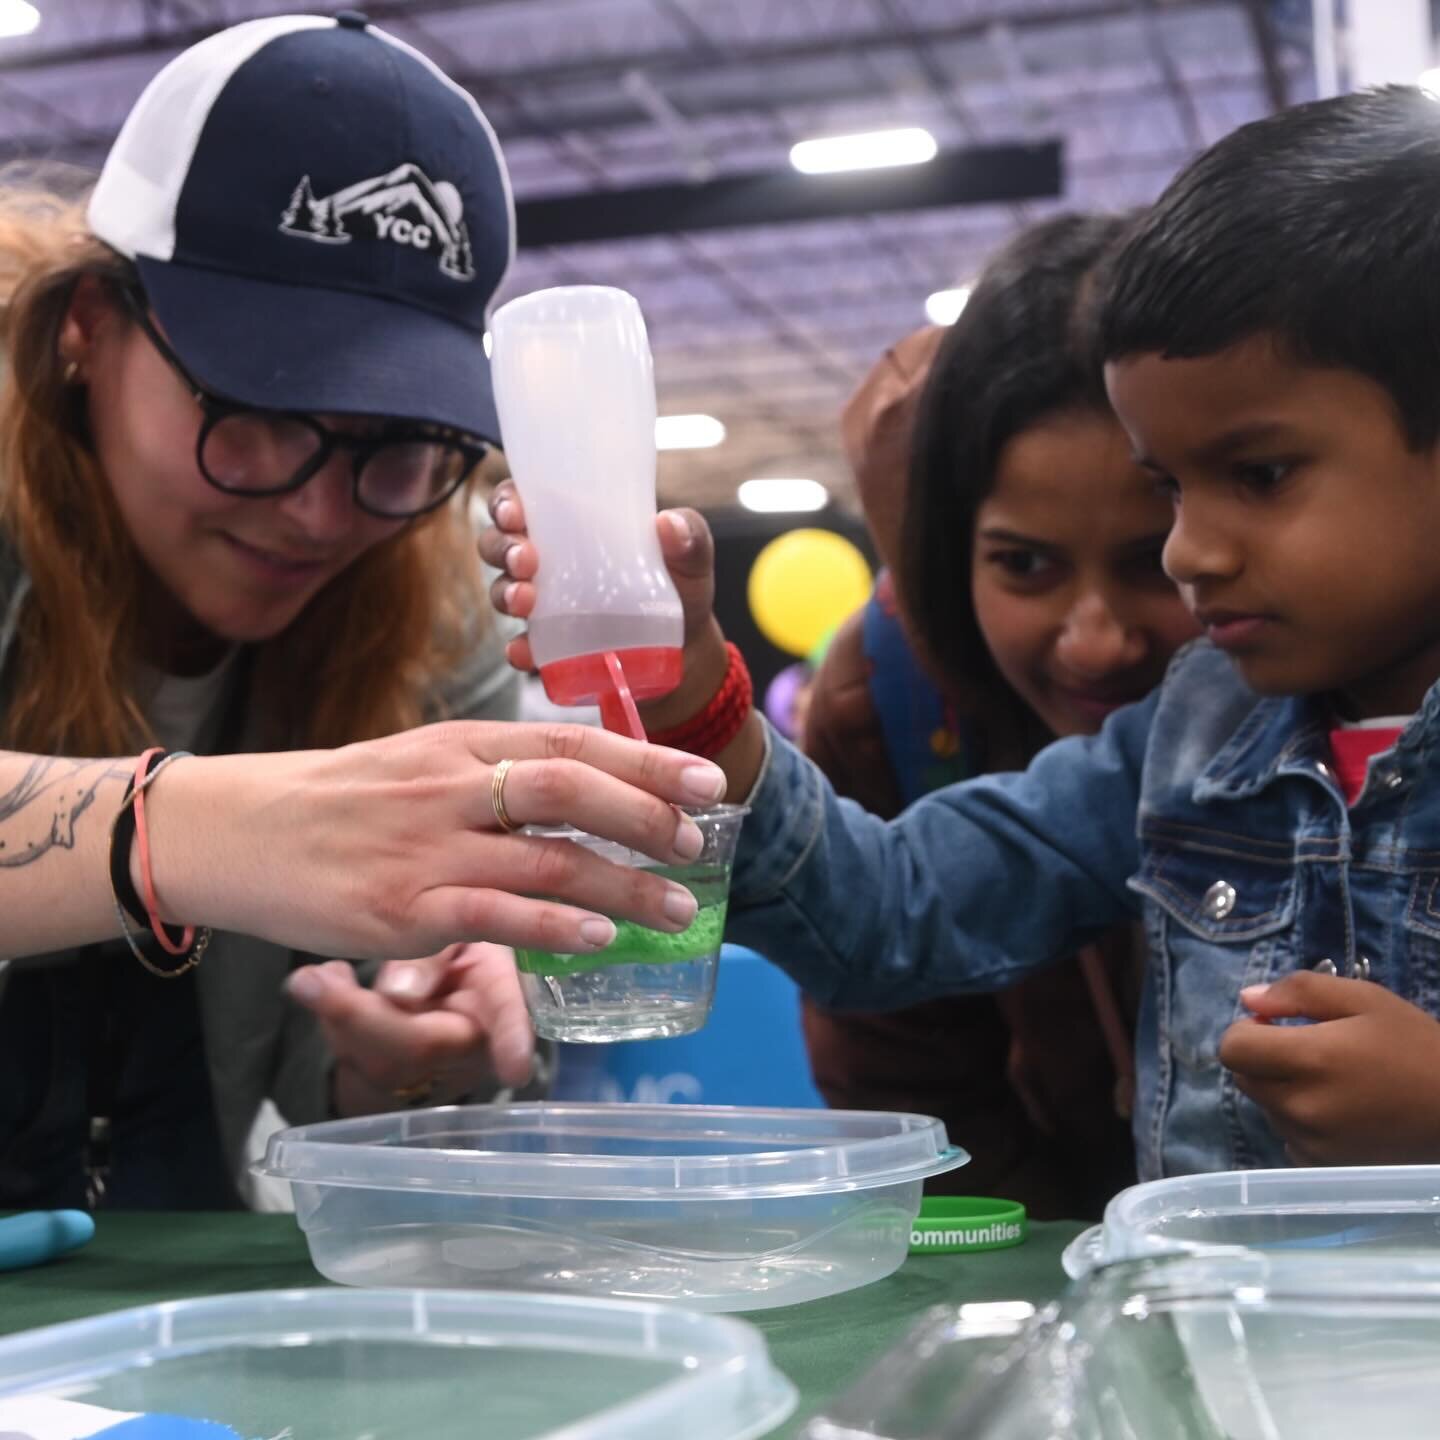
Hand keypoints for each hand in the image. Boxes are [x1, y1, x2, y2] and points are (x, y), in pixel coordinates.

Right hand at [146, 722, 727, 961]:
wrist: (238, 833)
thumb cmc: (339, 800)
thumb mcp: (420, 762)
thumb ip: (494, 772)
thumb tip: (582, 786)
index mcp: (459, 743)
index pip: (568, 742)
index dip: (645, 761)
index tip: (705, 781)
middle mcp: (450, 787)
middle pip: (567, 789)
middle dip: (646, 813)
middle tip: (700, 838)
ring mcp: (425, 848)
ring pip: (544, 858)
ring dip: (623, 884)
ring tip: (678, 907)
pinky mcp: (400, 909)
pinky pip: (493, 914)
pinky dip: (553, 924)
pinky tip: (599, 936)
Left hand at [287, 943, 533, 1112]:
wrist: (426, 968)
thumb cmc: (451, 934)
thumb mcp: (449, 925)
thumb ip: (430, 953)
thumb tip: (400, 994)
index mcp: (498, 989)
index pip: (510, 1012)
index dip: (513, 1038)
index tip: (514, 1067)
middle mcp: (475, 1040)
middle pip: (422, 1046)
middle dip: (358, 1017)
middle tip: (307, 980)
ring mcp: (437, 1070)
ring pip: (381, 1064)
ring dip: (336, 1019)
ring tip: (312, 977)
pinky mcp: (397, 1083)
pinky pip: (357, 1069)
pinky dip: (331, 1026)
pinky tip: (323, 987)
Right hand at [480, 485, 764, 794]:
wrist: (686, 652)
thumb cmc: (681, 589)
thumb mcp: (692, 559)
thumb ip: (690, 537)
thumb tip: (668, 523)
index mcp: (573, 525)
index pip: (522, 500)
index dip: (506, 501)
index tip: (515, 512)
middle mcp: (548, 560)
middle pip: (499, 544)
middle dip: (503, 547)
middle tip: (526, 559)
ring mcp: (545, 606)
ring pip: (502, 591)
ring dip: (506, 593)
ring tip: (526, 601)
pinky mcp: (550, 648)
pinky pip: (521, 648)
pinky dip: (519, 649)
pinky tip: (526, 652)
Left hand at [1220, 972, 1439, 1164]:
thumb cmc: (1417, 1048)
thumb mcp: (1365, 1000)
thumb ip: (1299, 992)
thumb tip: (1248, 999)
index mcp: (1308, 1060)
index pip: (1232, 1049)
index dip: (1247, 1031)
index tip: (1275, 1025)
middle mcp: (1300, 1107)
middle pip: (1245, 1077)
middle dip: (1263, 1058)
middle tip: (1308, 1049)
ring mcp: (1311, 1142)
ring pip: (1265, 1107)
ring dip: (1281, 1089)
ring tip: (1332, 1080)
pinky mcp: (1324, 1165)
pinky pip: (1287, 1136)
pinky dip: (1299, 1121)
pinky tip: (1338, 1110)